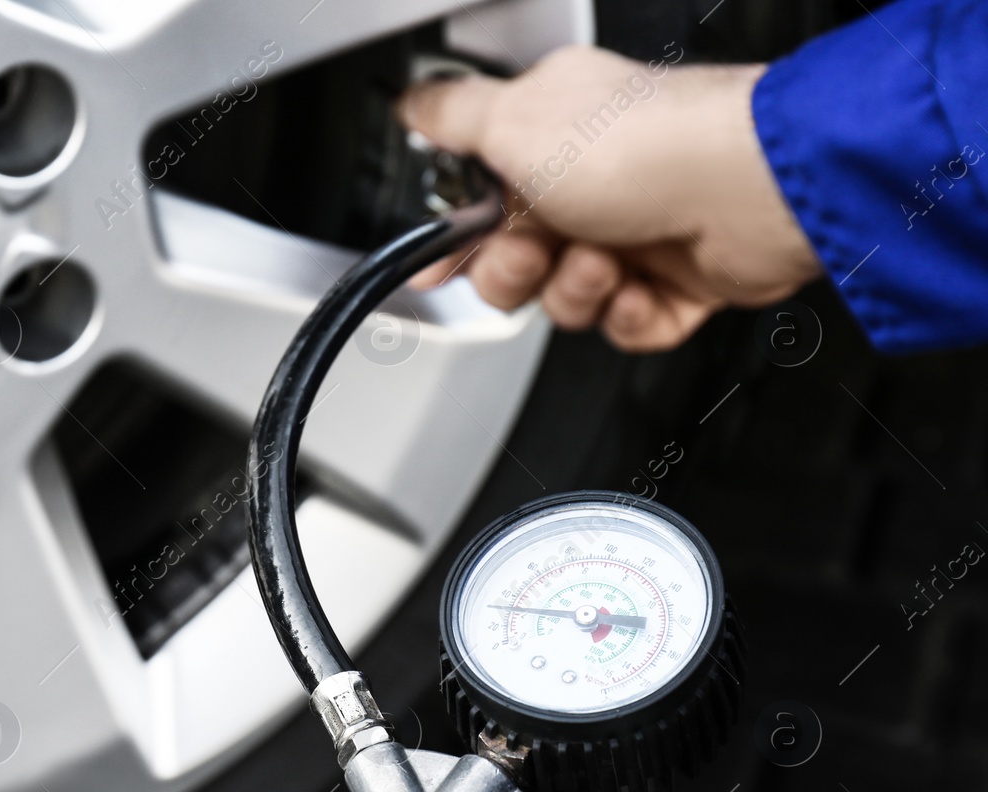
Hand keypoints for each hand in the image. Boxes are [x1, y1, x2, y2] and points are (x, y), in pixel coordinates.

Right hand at [397, 46, 822, 351]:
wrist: (748, 190)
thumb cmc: (644, 145)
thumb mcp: (513, 118)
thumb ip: (449, 116)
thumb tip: (409, 102)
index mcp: (551, 135)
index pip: (481, 197)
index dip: (458, 236)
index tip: (443, 257)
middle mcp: (595, 180)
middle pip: (516, 259)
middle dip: (516, 270)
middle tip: (535, 251)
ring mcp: (639, 231)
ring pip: (568, 297)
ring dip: (576, 291)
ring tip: (603, 261)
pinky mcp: (680, 279)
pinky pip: (626, 324)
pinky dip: (629, 315)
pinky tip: (640, 287)